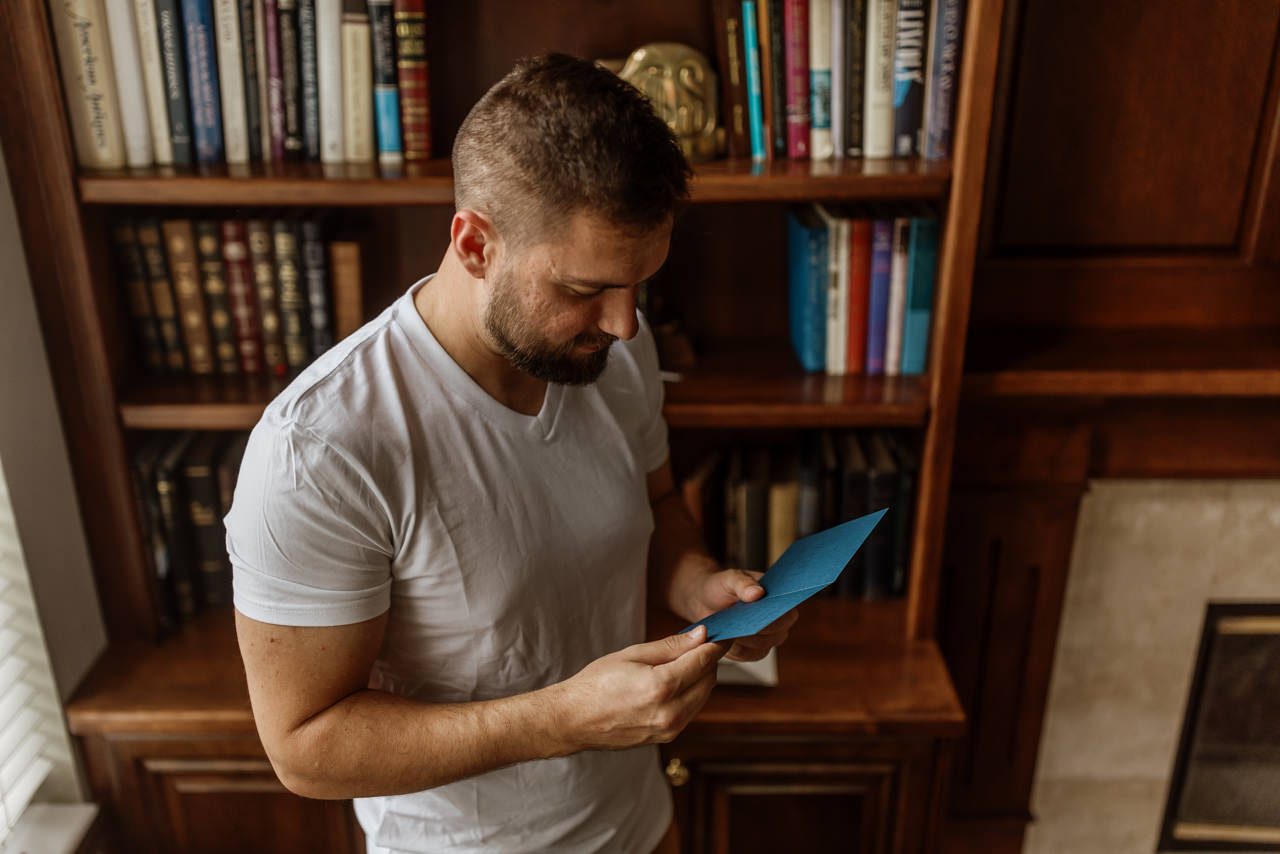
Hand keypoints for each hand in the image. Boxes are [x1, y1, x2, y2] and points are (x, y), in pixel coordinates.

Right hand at [554, 626, 728, 750]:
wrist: (575, 720)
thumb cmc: (597, 683)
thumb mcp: (632, 655)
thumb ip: (671, 646)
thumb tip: (701, 635)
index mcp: (661, 686)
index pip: (703, 661)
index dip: (716, 644)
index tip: (722, 633)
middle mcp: (671, 712)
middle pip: (709, 679)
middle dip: (708, 660)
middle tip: (700, 644)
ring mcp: (670, 729)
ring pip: (703, 696)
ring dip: (701, 677)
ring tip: (685, 661)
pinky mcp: (667, 737)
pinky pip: (691, 711)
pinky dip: (691, 694)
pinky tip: (676, 682)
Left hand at [687, 568, 798, 662]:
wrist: (705, 600)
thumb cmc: (722, 586)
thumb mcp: (730, 578)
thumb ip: (743, 583)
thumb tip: (758, 593)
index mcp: (779, 600)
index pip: (788, 614)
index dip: (777, 617)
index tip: (760, 615)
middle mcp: (778, 623)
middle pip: (776, 635)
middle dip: (757, 630)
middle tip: (738, 623)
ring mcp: (766, 639)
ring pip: (761, 647)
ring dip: (744, 639)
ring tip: (728, 628)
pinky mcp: (751, 652)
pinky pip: (747, 655)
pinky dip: (735, 649)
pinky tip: (724, 638)